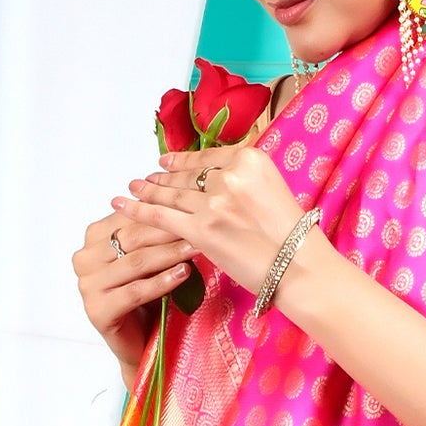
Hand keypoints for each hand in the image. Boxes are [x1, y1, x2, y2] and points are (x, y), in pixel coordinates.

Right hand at [72, 205, 196, 387]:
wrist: (141, 342)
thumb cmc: (149, 295)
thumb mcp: (150, 257)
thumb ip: (152, 230)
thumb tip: (182, 197)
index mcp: (93, 238)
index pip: (130, 217)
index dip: (161, 211)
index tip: (193, 205)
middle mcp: (84, 259)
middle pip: (132, 238)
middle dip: (168, 230)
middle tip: (199, 223)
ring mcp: (87, 286)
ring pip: (136, 263)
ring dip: (170, 254)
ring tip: (197, 248)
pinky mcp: (97, 311)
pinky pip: (135, 291)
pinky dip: (161, 282)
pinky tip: (184, 274)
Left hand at [123, 145, 304, 301]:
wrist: (302, 268)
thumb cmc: (295, 238)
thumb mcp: (274, 192)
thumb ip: (247, 183)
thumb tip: (222, 186)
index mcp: (252, 159)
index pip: (209, 157)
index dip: (185, 161)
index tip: (168, 161)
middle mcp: (230, 175)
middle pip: (189, 175)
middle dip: (165, 177)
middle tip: (148, 176)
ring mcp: (214, 201)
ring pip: (173, 194)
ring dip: (149, 191)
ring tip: (133, 187)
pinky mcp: (202, 229)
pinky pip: (162, 216)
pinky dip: (139, 210)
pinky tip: (123, 203)